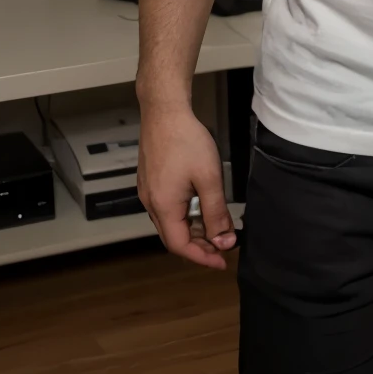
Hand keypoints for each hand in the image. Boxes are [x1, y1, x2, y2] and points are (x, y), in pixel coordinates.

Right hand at [137, 105, 237, 269]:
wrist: (164, 112)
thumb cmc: (186, 141)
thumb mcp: (209, 178)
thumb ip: (216, 213)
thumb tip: (223, 242)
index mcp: (163, 207)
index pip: (180, 246)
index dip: (202, 257)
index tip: (222, 261)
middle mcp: (151, 203)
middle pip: (173, 237)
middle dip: (199, 246)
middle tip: (223, 247)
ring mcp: (148, 192)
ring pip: (170, 223)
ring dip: (193, 230)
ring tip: (217, 229)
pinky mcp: (150, 181)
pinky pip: (167, 208)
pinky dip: (185, 215)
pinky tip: (201, 208)